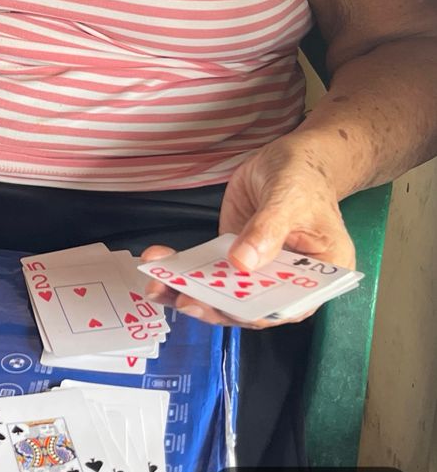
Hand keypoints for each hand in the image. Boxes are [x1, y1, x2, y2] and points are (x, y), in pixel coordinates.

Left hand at [140, 132, 353, 329]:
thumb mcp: (289, 197)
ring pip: (220, 294)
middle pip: (246, 306)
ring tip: (156, 287)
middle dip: (210, 305)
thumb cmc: (303, 176)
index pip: (282, 307)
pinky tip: (158, 263)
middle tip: (181, 298)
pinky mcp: (232, 257)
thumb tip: (242, 263)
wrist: (289, 158)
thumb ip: (268, 230)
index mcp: (316, 279)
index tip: (219, 307)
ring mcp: (256, 272)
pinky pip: (207, 271)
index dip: (250, 313)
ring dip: (186, 292)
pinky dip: (181, 271)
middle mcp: (285, 284)